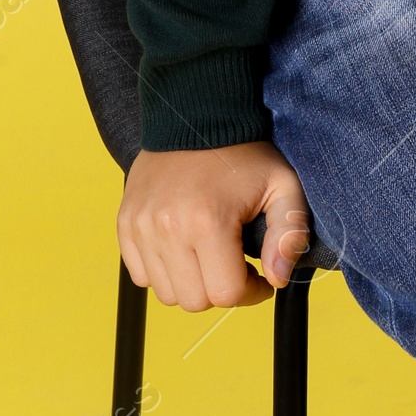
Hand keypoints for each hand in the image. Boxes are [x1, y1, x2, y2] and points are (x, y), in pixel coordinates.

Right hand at [118, 141, 310, 309]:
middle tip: (234, 262)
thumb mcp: (283, 185)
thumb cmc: (245, 154)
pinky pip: (140, 275)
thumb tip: (279, 278)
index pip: (227, 294)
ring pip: (166, 293)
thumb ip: (290, 233)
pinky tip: (183, 246)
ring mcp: (141, 226)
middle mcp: (168, 228)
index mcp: (209, 221)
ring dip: (191, 283)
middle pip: (195, 301)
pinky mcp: (125, 223)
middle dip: (221, 288)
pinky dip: (162, 271)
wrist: (198, 114)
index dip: (251, 292)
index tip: (259, 273)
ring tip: (208, 253)